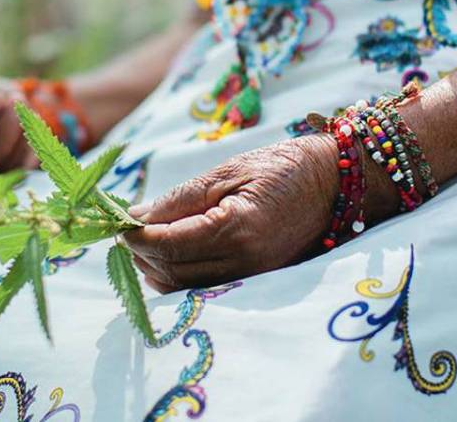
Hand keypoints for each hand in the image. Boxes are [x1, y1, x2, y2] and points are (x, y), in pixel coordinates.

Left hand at [123, 135, 344, 292]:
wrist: (340, 183)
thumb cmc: (285, 167)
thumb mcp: (228, 172)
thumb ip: (181, 199)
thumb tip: (135, 218)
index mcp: (236, 229)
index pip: (167, 244)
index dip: (135, 236)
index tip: (117, 222)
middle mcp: (245, 263)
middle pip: (171, 271)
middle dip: (140, 253)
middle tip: (124, 229)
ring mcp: (253, 278)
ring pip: (184, 288)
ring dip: (156, 269)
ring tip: (143, 241)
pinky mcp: (258, 282)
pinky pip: (205, 289)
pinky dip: (179, 277)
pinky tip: (170, 255)